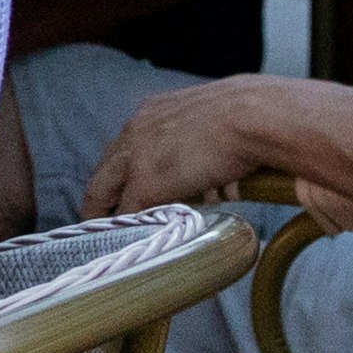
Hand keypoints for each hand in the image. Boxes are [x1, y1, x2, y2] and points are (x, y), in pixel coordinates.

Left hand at [80, 69, 321, 226]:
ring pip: (105, 190)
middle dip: (101, 194)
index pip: (126, 145)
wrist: (254, 117)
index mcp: (153, 111)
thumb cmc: (253, 119)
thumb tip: (219, 180)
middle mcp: (137, 129)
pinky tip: (124, 242)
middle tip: (98, 216)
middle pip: (105, 168)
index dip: (122, 170)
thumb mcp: (216, 122)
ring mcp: (137, 156)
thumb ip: (205, 144)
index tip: (123, 187)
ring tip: (104, 234)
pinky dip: (124, 228)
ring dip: (106, 213)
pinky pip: (126, 212)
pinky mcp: (146, 183)